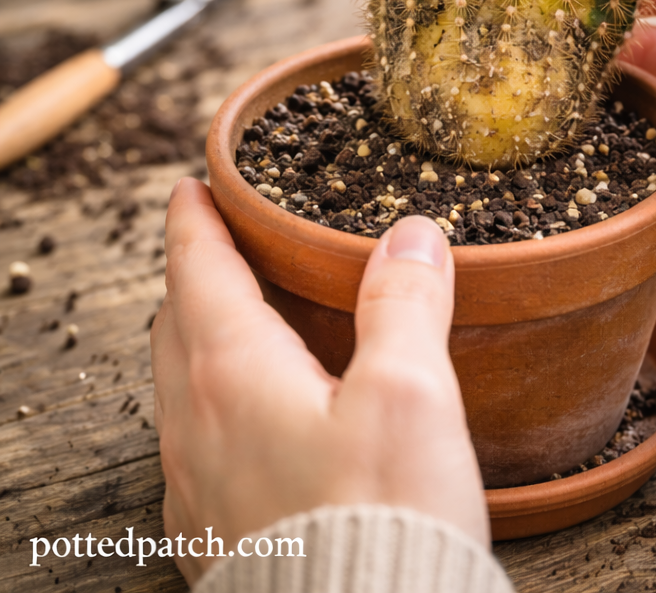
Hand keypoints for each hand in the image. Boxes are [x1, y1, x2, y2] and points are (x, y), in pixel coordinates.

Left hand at [151, 179, 487, 585]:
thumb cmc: (380, 522)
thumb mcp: (407, 394)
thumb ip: (403, 303)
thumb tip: (410, 236)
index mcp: (234, 378)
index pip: (198, 274)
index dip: (194, 223)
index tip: (191, 188)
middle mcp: (199, 430)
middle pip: (177, 326)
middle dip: (193, 275)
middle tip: (219, 244)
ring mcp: (200, 488)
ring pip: (181, 388)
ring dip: (200, 339)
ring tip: (238, 319)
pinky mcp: (220, 535)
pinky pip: (197, 446)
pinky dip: (215, 403)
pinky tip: (254, 421)